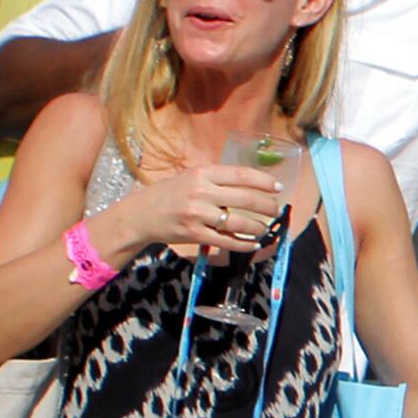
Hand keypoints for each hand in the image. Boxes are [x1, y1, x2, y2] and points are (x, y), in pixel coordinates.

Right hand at [114, 161, 288, 263]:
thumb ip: (217, 180)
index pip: (241, 175)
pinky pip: (227, 241)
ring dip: (258, 227)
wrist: (140, 214)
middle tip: (276, 210)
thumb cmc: (169, 194)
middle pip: (246, 199)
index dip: (263, 181)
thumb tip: (250, 185)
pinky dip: (244, 244)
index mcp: (202, 173)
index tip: (277, 187)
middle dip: (267, 206)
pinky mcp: (195, 235)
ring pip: (239, 223)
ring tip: (265, 229)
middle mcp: (201, 192)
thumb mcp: (191, 177)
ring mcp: (198, 214)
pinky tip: (253, 243)